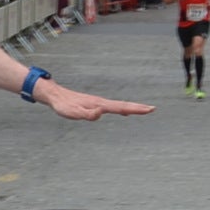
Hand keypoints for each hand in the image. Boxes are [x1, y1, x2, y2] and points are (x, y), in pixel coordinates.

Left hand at [37, 81, 153, 120]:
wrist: (55, 96)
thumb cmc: (64, 106)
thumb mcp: (73, 113)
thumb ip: (87, 114)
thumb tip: (100, 113)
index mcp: (99, 105)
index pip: (120, 108)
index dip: (134, 109)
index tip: (149, 109)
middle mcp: (101, 102)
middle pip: (123, 105)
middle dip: (138, 107)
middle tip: (153, 109)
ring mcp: (99, 103)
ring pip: (119, 105)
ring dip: (132, 108)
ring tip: (144, 110)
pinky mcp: (95, 104)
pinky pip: (113, 107)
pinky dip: (122, 109)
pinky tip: (125, 113)